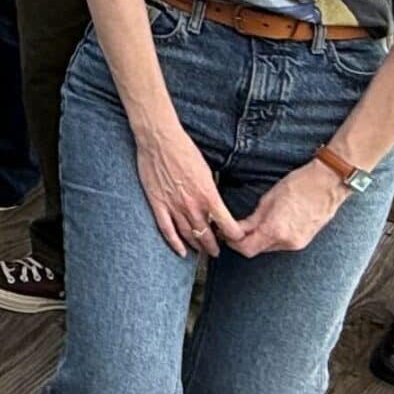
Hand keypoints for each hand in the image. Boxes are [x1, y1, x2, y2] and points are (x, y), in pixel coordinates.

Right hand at [132, 117, 243, 258]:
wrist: (160, 140)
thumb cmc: (185, 151)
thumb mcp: (206, 171)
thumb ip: (210, 191)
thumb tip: (215, 205)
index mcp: (208, 195)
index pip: (226, 224)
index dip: (233, 236)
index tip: (236, 239)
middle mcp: (192, 205)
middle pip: (206, 234)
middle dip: (214, 246)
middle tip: (217, 252)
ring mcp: (173, 206)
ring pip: (188, 235)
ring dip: (196, 246)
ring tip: (201, 252)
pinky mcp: (158, 204)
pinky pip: (167, 230)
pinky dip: (174, 243)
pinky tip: (181, 252)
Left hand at [230, 161, 349, 255]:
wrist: (329, 183)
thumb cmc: (299, 185)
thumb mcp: (268, 199)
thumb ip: (252, 219)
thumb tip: (236, 230)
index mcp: (275, 231)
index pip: (246, 249)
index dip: (233, 242)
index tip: (226, 233)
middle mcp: (287, 242)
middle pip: (257, 249)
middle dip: (245, 240)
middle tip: (236, 227)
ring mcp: (299, 243)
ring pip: (270, 247)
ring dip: (259, 238)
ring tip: (254, 223)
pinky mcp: (306, 240)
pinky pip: (283, 244)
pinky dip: (273, 237)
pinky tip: (271, 223)